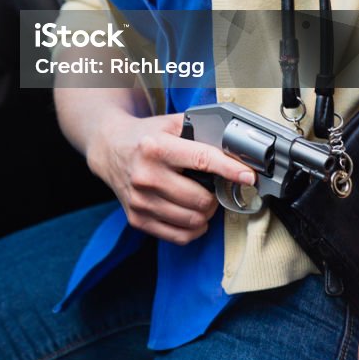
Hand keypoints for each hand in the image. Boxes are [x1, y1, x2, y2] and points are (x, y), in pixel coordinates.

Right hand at [86, 109, 255, 244]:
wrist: (111, 148)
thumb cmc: (146, 137)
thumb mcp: (170, 124)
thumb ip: (200, 130)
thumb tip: (234, 146)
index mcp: (156, 148)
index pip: (202, 160)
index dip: (229, 170)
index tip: (248, 176)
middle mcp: (146, 176)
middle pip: (201, 199)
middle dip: (216, 195)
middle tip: (214, 187)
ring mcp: (140, 201)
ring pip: (193, 221)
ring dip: (206, 213)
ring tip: (202, 199)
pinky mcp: (137, 219)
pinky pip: (179, 236)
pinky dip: (194, 228)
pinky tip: (193, 215)